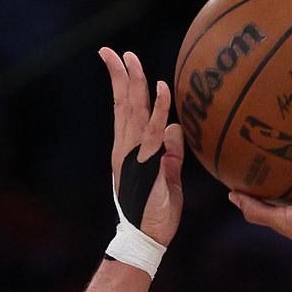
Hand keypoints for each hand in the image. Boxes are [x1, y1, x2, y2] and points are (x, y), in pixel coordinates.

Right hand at [99, 48, 183, 247]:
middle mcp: (126, 149)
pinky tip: (161, 88)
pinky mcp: (146, 164)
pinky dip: (157, 108)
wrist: (147, 239)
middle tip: (117, 52)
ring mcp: (133, 156)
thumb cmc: (157, 214)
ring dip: (135, 84)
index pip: (123, 112)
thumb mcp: (168, 178)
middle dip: (120, 76)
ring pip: (133, 112)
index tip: (119, 63)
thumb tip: (174, 128)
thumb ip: (171, 154)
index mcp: (128, 151)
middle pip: (123, 105)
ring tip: (133, 60)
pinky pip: (153, 131)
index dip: (122, 86)